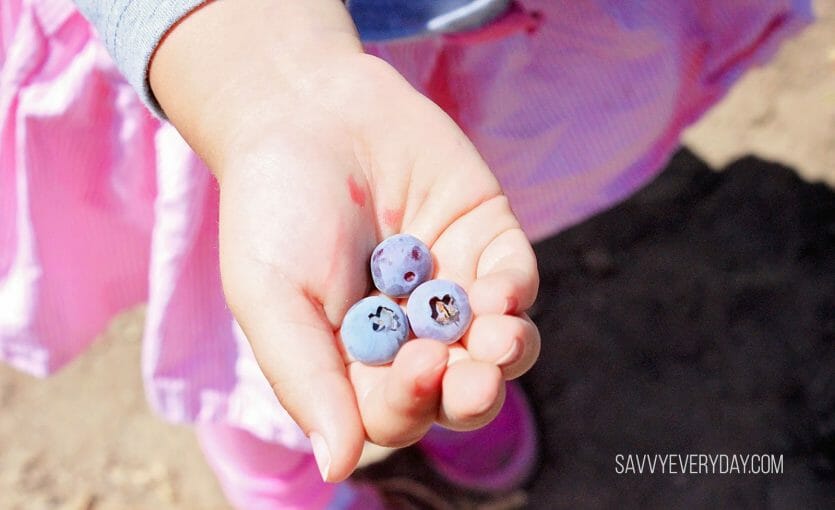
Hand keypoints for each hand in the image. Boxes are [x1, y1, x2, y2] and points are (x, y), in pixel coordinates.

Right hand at [150, 0, 539, 481]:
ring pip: (498, 346)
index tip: (416, 370)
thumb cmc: (273, 206)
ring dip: (506, 353)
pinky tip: (500, 289)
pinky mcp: (485, 239)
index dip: (411, 404)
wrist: (305, 107)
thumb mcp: (272, 296)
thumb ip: (306, 379)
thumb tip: (337, 468)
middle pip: (456, 390)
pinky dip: (515, 292)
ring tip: (500, 340)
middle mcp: (409, 332)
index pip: (393, 411)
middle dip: (471, 393)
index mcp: (354, 360)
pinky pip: (516, 281)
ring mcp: (452, 287)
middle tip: (476, 380)